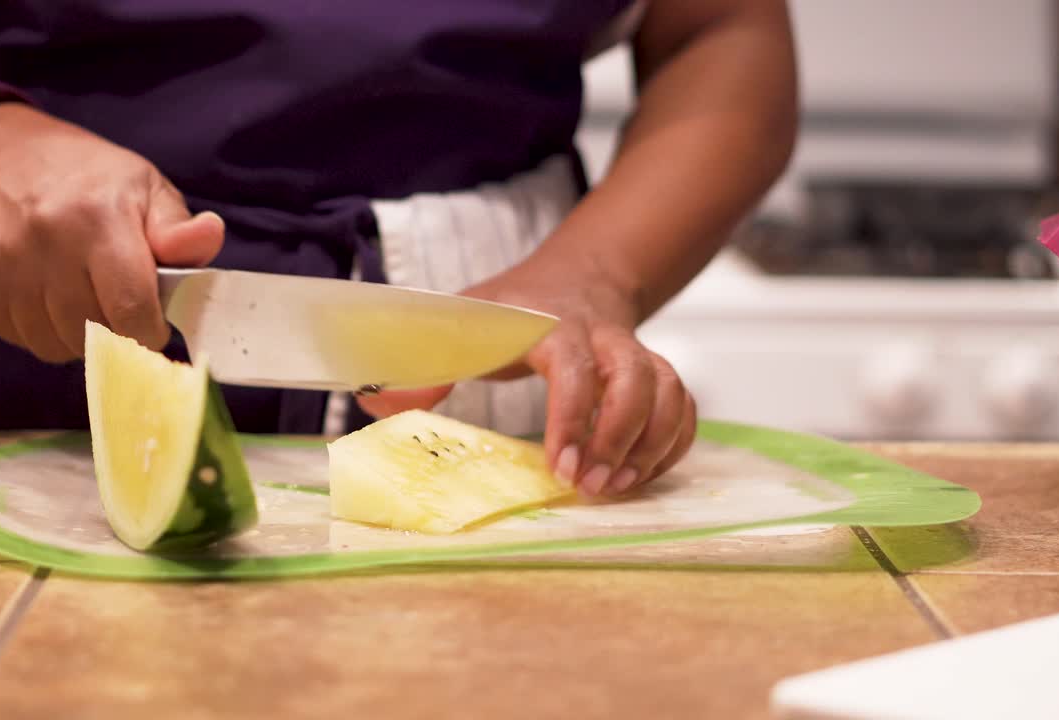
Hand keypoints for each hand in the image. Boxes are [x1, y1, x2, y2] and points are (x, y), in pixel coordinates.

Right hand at [0, 103, 223, 361]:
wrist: (0, 153)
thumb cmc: (89, 177)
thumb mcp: (145, 187)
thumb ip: (178, 228)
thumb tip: (208, 236)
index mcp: (97, 218)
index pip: (130, 309)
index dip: (148, 331)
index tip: (152, 324)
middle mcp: (45, 241)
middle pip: (91, 333)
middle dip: (114, 332)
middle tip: (117, 306)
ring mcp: (2, 264)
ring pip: (53, 344)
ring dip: (76, 337)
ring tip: (83, 300)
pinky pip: (18, 337)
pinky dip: (41, 330)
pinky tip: (48, 298)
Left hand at [357, 257, 696, 497]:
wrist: (573, 278)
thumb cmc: (509, 310)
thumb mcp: (460, 323)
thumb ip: (422, 362)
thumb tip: (374, 400)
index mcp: (550, 324)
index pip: (571, 366)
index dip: (571, 417)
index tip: (560, 468)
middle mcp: (602, 336)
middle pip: (636, 377)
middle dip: (620, 437)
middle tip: (592, 486)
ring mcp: (635, 353)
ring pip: (667, 392)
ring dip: (650, 446)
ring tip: (616, 488)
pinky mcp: (656, 373)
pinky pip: (683, 407)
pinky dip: (673, 443)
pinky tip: (643, 474)